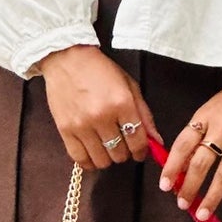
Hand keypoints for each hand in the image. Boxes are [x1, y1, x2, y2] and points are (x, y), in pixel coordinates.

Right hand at [37, 45, 157, 170]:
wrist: (67, 59)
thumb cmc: (100, 70)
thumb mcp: (129, 86)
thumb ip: (144, 114)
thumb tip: (156, 141)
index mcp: (122, 103)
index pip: (137, 140)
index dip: (141, 151)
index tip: (140, 152)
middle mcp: (102, 117)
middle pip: (120, 153)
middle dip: (125, 152)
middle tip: (122, 144)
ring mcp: (81, 125)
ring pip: (101, 160)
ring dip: (108, 158)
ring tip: (107, 147)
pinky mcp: (65, 130)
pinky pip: (80, 159)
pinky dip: (89, 161)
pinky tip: (93, 153)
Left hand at [159, 32, 221, 220]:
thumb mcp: (210, 109)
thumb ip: (198, 133)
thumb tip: (183, 163)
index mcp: (205, 118)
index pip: (183, 145)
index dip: (172, 167)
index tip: (165, 186)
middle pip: (201, 163)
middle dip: (190, 187)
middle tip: (183, 204)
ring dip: (212, 196)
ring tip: (203, 213)